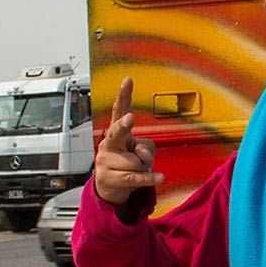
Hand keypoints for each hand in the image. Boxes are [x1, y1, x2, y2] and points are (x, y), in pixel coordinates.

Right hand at [93, 77, 162, 205]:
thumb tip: (142, 156)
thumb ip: (146, 148)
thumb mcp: (141, 150)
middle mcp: (108, 143)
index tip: (127, 81)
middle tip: (131, 118)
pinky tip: (159, 177)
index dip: (124, 95)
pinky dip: (149, 178)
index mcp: (116, 131)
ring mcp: (105, 160)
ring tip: (137, 169)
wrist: (110, 185)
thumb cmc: (126, 162)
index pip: (119, 110)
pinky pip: (135, 177)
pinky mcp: (109, 177)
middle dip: (124, 125)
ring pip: (135, 162)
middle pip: (117, 131)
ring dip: (143, 168)